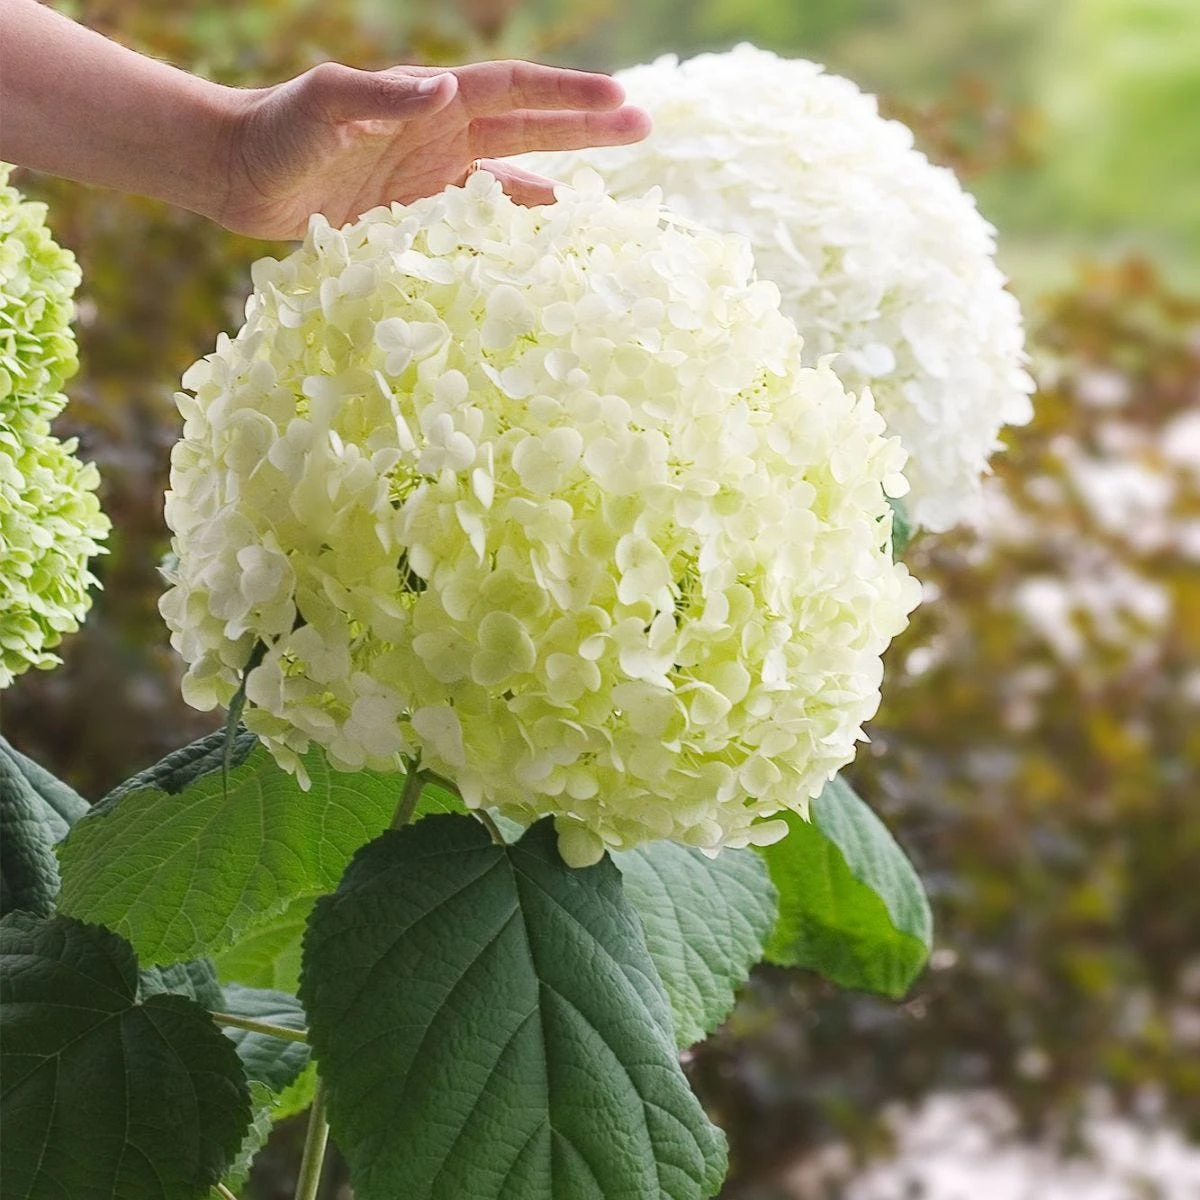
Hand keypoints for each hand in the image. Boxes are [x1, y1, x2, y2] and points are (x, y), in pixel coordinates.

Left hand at [214, 60, 650, 238]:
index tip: (619, 101)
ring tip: (609, 181)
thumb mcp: (324, 105)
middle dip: (585, 126)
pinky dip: (508, 218)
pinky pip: (474, 214)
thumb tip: (445, 90)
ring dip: (557, 170)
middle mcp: (440, 133)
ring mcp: (429, 173)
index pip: (514, 93)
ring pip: (510, 170)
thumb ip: (379, 97)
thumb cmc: (275, 131)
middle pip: (527, 125)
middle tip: (644, 126)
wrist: (238, 172)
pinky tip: (538, 223)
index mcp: (429, 103)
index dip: (566, 98)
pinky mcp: (413, 211)